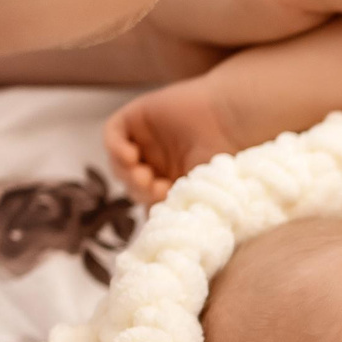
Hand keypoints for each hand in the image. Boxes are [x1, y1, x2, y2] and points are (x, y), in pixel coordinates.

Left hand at [103, 74, 237, 201]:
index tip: (158, 210)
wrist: (228, 120)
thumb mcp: (197, 189)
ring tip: (143, 175)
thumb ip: (173, 205)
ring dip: (125, 174)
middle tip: (155, 188)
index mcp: (171, 176)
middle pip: (129, 181)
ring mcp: (146, 137)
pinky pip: (113, 133)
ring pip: (118, 162)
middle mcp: (157, 157)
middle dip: (138, 190)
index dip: (145, 204)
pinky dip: (115, 147)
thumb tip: (151, 224)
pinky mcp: (138, 116)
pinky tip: (130, 156)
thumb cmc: (222, 156)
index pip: (144, 195)